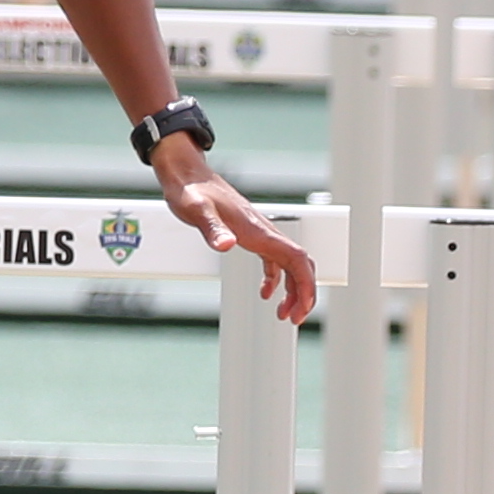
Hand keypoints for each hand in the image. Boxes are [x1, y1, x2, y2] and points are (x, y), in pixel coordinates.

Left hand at [158, 143, 322, 324]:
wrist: (187, 174)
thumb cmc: (191, 191)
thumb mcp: (197, 211)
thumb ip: (213, 230)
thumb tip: (227, 245)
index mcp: (258, 230)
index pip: (296, 258)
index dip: (306, 284)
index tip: (302, 308)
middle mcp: (264, 231)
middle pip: (299, 264)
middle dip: (304, 292)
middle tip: (294, 319)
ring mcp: (259, 233)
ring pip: (289, 264)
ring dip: (293, 290)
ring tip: (284, 313)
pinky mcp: (250, 235)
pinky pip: (273, 261)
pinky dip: (276, 280)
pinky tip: (266, 293)